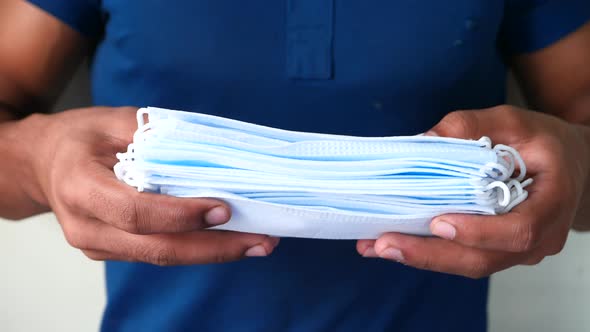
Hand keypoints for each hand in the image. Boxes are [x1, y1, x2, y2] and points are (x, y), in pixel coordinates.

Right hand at [26, 107, 278, 264]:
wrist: (45, 163)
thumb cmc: (80, 137)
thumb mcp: (113, 120)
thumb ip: (156, 135)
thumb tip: (211, 150)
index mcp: (80, 186)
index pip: (136, 212)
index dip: (182, 215)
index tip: (225, 210)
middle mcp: (86, 226)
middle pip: (156, 248)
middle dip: (214, 247)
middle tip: (261, 240)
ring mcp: (98, 245)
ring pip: (162, 257)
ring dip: (213, 253)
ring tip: (257, 243)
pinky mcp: (114, 251)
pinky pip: (159, 254)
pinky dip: (196, 248)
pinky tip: (230, 240)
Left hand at [357, 105, 589, 277]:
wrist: (571, 166)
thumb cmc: (544, 143)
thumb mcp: (514, 121)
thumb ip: (471, 126)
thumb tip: (423, 140)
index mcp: (552, 202)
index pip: (518, 230)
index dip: (478, 232)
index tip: (439, 224)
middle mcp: (540, 237)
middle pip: (484, 258)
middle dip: (430, 254)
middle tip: (385, 245)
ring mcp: (520, 250)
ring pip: (470, 263)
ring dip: (422, 257)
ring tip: (377, 247)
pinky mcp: (500, 251)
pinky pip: (466, 258)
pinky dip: (430, 253)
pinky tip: (396, 244)